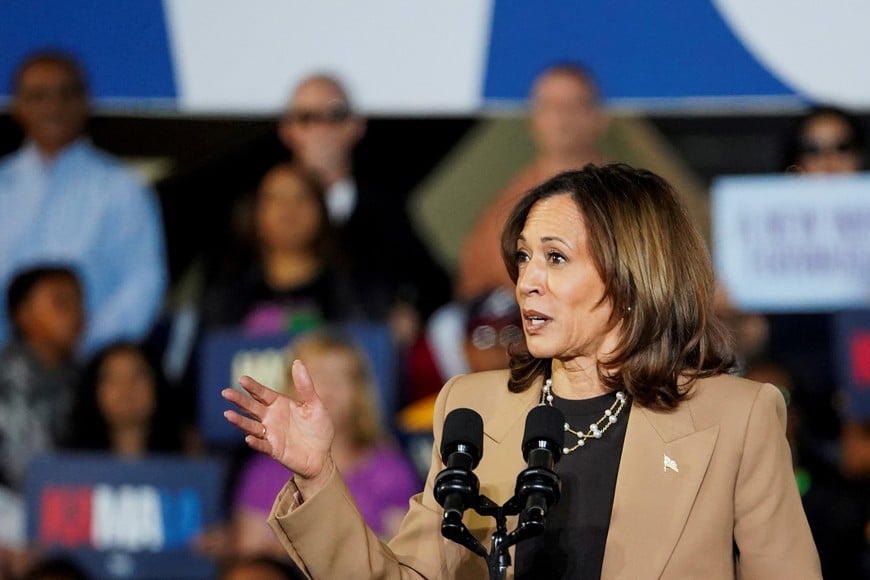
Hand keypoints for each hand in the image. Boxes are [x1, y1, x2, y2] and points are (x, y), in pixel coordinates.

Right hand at [222, 360, 334, 488]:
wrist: (322, 455)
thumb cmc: (318, 428)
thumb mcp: (315, 404)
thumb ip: (305, 386)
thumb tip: (297, 362)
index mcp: (279, 404)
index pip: (262, 393)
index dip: (253, 387)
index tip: (242, 379)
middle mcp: (271, 418)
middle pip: (251, 407)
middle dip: (239, 400)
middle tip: (225, 392)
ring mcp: (271, 434)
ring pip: (251, 426)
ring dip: (240, 421)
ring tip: (228, 415)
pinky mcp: (274, 449)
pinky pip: (262, 445)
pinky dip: (255, 442)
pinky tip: (248, 438)